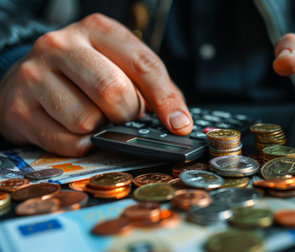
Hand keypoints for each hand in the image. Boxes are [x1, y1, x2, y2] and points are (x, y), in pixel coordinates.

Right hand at [0, 13, 191, 155]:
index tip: (179, 125)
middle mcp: (62, 45)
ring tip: (92, 117)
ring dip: (99, 129)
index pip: (143, 65)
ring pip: (87, 120)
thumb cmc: (84, 75)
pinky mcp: (18, 109)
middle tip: (121, 115)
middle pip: (113, 91)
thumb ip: (153, 89)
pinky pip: (66, 142)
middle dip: (126, 113)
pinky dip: (80, 144)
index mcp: (97, 30)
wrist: (26, 80)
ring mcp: (35, 75)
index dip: (166, 100)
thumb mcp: (120, 66)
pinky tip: (74, 130)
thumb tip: (179, 123)